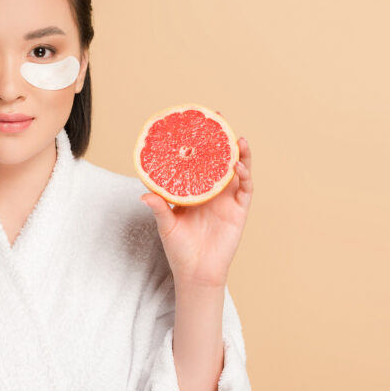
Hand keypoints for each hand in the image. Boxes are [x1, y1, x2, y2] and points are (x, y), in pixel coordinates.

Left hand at [141, 136, 252, 287]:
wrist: (196, 272)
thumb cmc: (179, 249)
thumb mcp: (166, 225)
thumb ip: (159, 208)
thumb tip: (144, 195)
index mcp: (194, 190)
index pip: (197, 161)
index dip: (198, 143)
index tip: (194, 122)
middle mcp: (212, 191)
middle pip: (219, 159)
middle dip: (220, 139)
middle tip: (218, 118)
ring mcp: (227, 199)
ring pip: (237, 169)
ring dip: (239, 153)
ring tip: (237, 139)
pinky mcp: (239, 210)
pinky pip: (245, 189)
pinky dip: (244, 175)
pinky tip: (238, 166)